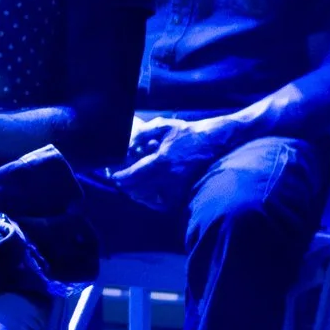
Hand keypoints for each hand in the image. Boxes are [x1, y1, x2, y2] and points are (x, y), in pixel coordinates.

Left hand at [113, 115, 229, 209]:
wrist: (215, 142)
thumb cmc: (188, 133)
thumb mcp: (163, 126)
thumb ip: (141, 133)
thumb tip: (127, 143)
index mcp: (162, 162)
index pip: (133, 175)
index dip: (119, 177)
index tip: (113, 175)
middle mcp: (169, 178)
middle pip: (137, 189)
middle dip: (125, 185)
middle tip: (120, 180)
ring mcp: (178, 188)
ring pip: (148, 199)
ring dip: (136, 193)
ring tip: (130, 187)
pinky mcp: (184, 193)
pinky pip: (162, 204)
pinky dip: (151, 201)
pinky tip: (146, 194)